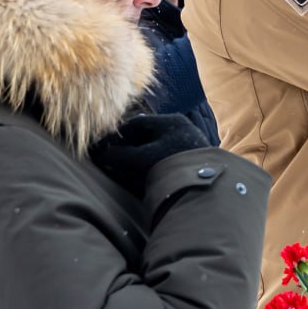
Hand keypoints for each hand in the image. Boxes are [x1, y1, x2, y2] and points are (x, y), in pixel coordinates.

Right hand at [89, 113, 209, 194]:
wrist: (207, 186)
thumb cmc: (174, 165)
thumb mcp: (142, 159)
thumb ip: (119, 155)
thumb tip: (100, 155)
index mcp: (171, 122)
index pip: (136, 124)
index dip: (117, 137)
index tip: (103, 148)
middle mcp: (180, 130)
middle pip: (145, 137)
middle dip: (126, 150)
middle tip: (111, 161)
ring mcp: (187, 146)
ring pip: (154, 150)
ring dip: (137, 160)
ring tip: (123, 172)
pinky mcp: (190, 162)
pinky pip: (164, 161)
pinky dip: (150, 168)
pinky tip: (141, 179)